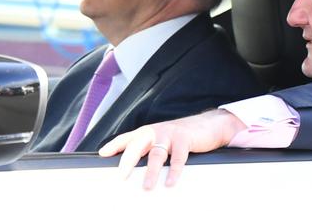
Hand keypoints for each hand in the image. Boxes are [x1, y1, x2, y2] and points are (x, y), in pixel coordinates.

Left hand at [98, 109, 246, 189]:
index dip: (114, 145)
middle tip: (121, 176)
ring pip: (156, 154)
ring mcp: (169, 134)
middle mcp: (155, 132)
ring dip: (151, 172)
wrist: (208, 125)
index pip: (127, 138)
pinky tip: (170, 182)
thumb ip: (147, 150)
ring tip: (147, 186)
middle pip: (137, 145)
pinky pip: (177, 158)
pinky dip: (173, 172)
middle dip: (127, 161)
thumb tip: (132, 168)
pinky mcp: (184, 139)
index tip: (103, 154)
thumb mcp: (161, 140)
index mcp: (147, 132)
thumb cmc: (181, 136)